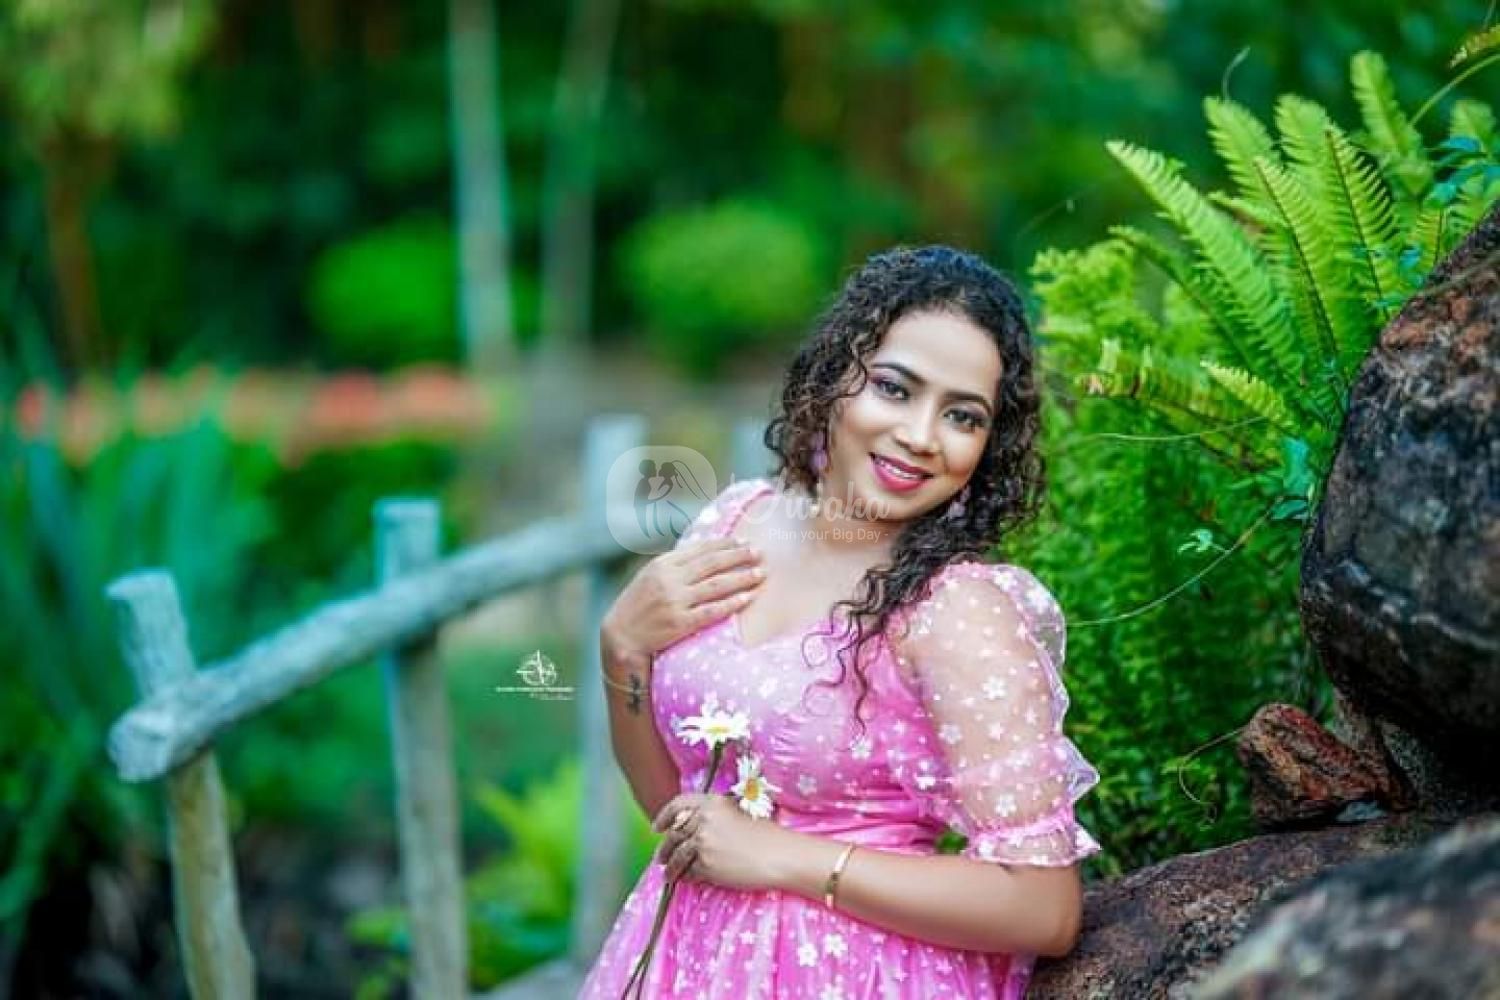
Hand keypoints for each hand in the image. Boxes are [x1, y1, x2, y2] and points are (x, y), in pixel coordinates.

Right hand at [602, 538, 764, 665]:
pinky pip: (712, 611)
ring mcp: (675, 601)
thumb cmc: (638, 605)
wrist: (621, 636)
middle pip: (712, 564)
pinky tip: (747, 598)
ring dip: (741, 578)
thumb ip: (676, 565)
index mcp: (662, 564)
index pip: (700, 549)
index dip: (725, 544)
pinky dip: (731, 603)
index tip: (744, 541)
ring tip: (760, 574)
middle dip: (738, 556)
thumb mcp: (651, 576)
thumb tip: (707, 553)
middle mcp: (669, 580)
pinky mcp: (680, 623)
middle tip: (759, 553)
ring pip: (716, 585)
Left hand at [651, 792, 788, 892]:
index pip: (678, 804)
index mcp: (712, 802)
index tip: (657, 827)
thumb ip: (713, 815)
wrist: (779, 855)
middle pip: (674, 833)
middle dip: (665, 847)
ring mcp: (703, 843)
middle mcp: (704, 820)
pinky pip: (688, 872)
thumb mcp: (738, 812)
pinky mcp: (706, 865)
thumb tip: (691, 827)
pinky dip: (685, 876)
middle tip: (661, 856)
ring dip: (671, 866)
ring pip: (677, 855)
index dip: (664, 816)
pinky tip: (685, 880)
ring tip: (668, 874)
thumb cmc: (767, 835)